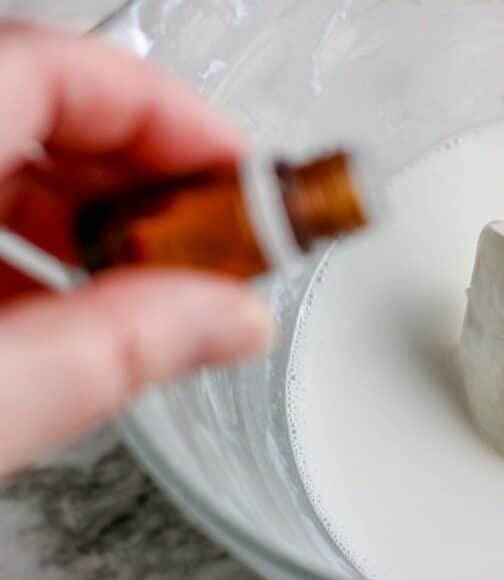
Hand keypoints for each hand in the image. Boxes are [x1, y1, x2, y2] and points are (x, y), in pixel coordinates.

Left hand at [0, 22, 270, 475]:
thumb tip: (235, 321)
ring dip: (88, 219)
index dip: (175, 119)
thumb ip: (116, 353)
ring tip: (145, 289)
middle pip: (42, 107)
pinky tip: (57, 314)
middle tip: (213, 244)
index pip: (67, 68)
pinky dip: (24, 247)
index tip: (245, 182)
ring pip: (1, 154)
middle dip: (146, 179)